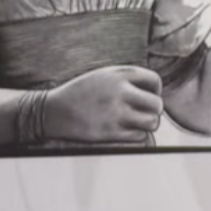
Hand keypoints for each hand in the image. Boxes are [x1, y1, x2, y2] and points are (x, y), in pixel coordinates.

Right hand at [43, 66, 163, 142]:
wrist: (52, 111)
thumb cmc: (81, 92)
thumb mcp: (104, 75)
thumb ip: (128, 79)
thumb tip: (154, 91)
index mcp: (119, 74)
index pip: (154, 80)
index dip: (156, 90)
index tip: (149, 96)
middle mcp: (119, 92)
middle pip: (157, 104)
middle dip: (155, 110)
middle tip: (146, 112)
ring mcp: (115, 113)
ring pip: (152, 122)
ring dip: (148, 124)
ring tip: (139, 123)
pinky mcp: (110, 132)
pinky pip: (139, 136)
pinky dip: (137, 135)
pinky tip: (126, 130)